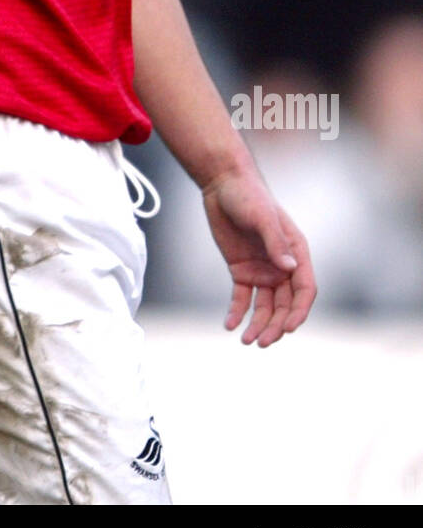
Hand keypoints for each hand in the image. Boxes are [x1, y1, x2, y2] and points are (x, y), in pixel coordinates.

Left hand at [201, 166, 316, 346]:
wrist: (223, 185)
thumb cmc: (248, 196)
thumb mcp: (262, 217)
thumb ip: (275, 242)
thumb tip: (289, 268)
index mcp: (296, 252)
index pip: (304, 289)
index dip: (298, 311)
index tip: (288, 328)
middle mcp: (282, 265)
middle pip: (284, 304)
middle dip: (276, 325)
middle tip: (262, 342)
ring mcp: (262, 270)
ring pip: (265, 306)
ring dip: (258, 325)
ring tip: (247, 341)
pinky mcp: (242, 271)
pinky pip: (242, 298)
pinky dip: (237, 313)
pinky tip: (229, 325)